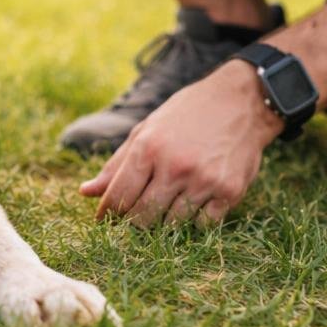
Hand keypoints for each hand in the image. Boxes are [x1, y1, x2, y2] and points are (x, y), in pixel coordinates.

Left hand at [80, 63, 282, 227]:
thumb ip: (117, 164)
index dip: (108, 213)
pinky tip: (195, 202)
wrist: (240, 101)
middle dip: (135, 221)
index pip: (118, 196)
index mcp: (148, 147)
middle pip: (142, 217)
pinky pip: (203, 225)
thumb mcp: (147, 129)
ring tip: (169, 202)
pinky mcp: (229, 191)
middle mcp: (175, 166)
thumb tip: (86, 193)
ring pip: (172, 225)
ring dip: (166, 220)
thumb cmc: (187, 114)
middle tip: (138, 214)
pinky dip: (195, 220)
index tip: (105, 219)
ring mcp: (204, 180)